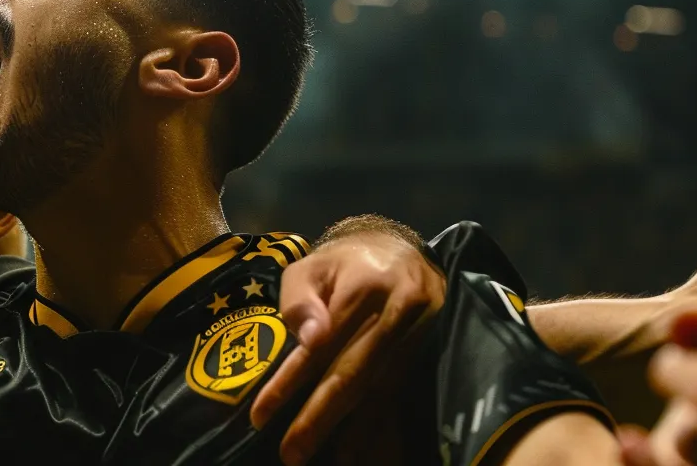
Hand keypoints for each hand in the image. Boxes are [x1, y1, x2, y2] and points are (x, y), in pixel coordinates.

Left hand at [252, 230, 445, 465]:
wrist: (404, 251)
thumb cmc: (345, 264)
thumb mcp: (310, 267)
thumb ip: (300, 300)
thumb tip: (311, 341)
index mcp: (364, 287)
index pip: (321, 344)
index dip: (289, 382)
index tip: (261, 417)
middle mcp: (398, 310)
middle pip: (354, 373)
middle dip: (319, 417)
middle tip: (292, 453)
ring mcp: (423, 332)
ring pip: (382, 389)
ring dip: (355, 431)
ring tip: (335, 460)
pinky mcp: (434, 348)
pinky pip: (404, 391)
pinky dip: (383, 423)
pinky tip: (365, 448)